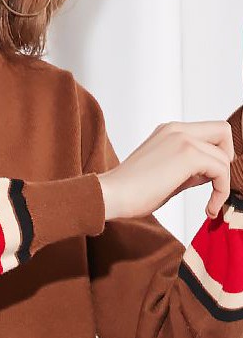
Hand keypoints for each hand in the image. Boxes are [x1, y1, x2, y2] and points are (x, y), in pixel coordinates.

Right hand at [96, 120, 234, 220]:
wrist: (110, 194)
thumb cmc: (130, 191)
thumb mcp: (165, 174)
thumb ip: (188, 169)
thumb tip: (210, 175)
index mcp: (169, 132)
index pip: (209, 132)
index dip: (216, 154)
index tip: (207, 181)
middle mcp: (177, 129)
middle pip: (223, 131)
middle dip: (226, 159)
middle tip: (216, 184)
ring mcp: (182, 138)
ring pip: (224, 154)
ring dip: (223, 183)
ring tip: (210, 205)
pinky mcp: (187, 154)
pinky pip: (221, 169)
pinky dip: (221, 190)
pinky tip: (209, 208)